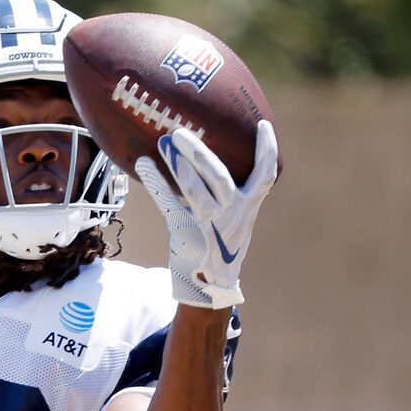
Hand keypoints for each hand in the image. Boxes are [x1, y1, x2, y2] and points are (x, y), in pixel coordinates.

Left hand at [134, 121, 277, 309]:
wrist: (211, 287)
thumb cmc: (220, 245)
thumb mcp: (236, 221)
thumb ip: (233, 197)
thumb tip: (213, 164)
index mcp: (249, 207)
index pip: (265, 174)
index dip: (266, 148)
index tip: (260, 124)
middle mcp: (232, 213)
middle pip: (219, 176)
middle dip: (199, 152)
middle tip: (181, 131)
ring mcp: (209, 225)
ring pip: (194, 190)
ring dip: (177, 164)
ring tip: (163, 142)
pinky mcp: (187, 234)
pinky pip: (169, 204)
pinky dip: (156, 183)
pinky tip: (143, 165)